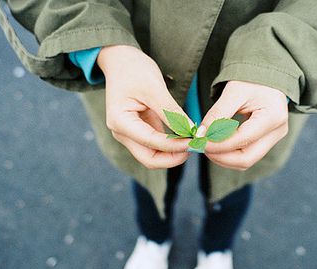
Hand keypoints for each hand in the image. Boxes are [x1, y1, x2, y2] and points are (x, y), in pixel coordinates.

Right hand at [97, 45, 193, 168]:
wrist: (120, 60)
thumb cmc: (134, 70)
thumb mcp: (155, 88)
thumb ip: (172, 112)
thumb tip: (193, 132)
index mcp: (120, 122)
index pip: (152, 142)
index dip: (176, 145)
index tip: (196, 140)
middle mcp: (121, 133)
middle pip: (149, 159)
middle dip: (173, 157)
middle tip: (196, 147)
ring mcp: (128, 134)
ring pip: (153, 155)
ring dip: (172, 153)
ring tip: (193, 141)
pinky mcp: (138, 131)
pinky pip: (155, 145)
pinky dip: (170, 145)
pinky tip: (185, 138)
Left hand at [196, 81, 288, 170]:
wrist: (265, 75)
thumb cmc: (251, 79)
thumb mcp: (233, 92)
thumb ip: (217, 114)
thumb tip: (201, 135)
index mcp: (273, 117)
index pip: (242, 140)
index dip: (218, 144)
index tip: (200, 141)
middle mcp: (277, 132)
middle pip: (246, 158)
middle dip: (220, 157)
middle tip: (201, 147)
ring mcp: (273, 139)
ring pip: (245, 161)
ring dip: (223, 157)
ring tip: (207, 145)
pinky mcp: (266, 141)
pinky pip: (246, 155)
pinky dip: (229, 153)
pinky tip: (216, 144)